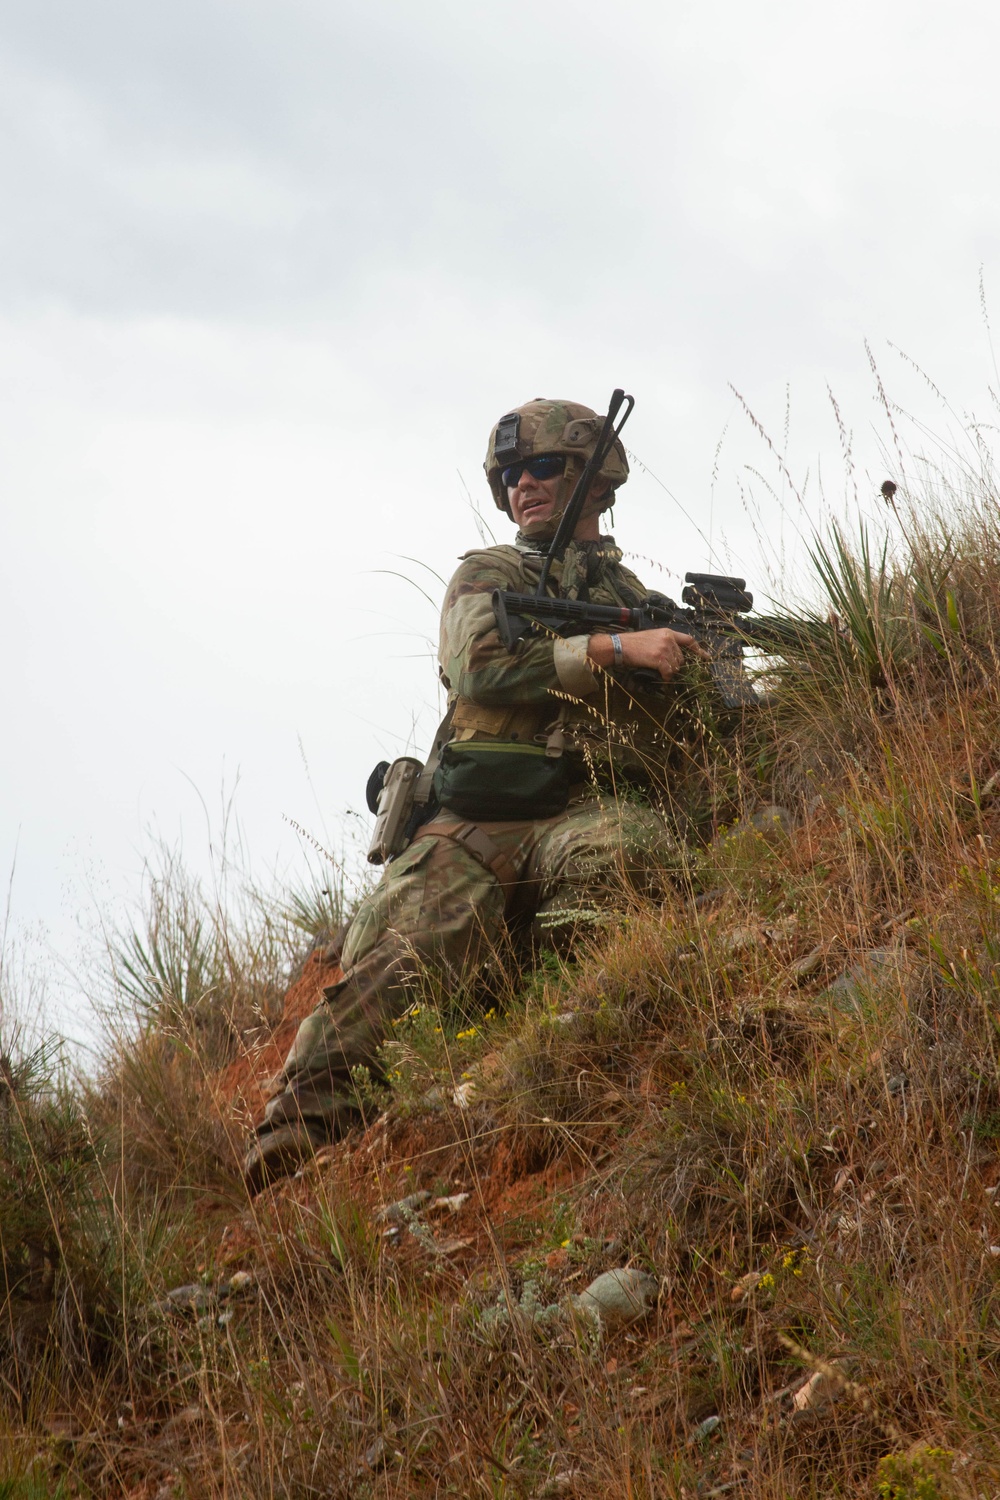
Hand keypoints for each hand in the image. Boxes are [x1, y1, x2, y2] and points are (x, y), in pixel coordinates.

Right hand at [588, 628, 710, 681]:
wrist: (620, 646)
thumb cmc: (633, 643)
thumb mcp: (652, 637)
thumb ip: (665, 642)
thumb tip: (674, 656)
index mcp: (668, 632)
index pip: (688, 640)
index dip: (698, 650)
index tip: (706, 657)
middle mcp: (668, 639)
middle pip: (681, 658)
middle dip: (675, 665)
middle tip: (664, 668)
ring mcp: (664, 648)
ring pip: (676, 666)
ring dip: (669, 671)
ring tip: (658, 670)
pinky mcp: (659, 658)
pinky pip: (669, 672)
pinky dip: (666, 677)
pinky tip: (661, 676)